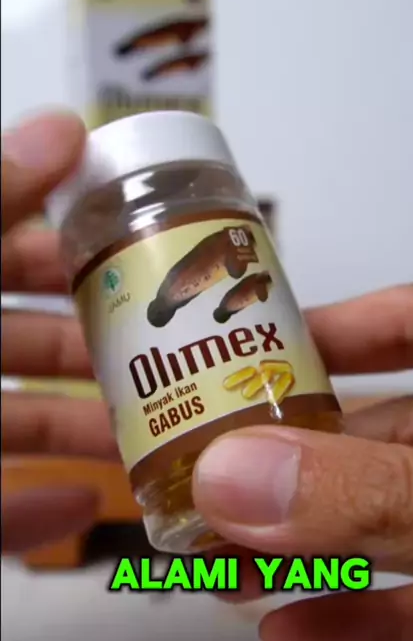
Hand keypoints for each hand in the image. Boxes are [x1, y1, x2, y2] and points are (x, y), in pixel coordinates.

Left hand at [1, 111, 117, 553]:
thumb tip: (65, 127)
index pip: (5, 245)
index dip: (72, 244)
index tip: (142, 255)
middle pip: (16, 338)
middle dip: (95, 348)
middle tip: (168, 355)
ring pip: (8, 424)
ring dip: (78, 437)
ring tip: (148, 441)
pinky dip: (27, 513)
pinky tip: (80, 508)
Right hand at [193, 284, 412, 640]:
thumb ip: (386, 497)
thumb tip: (237, 476)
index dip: (333, 329)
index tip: (244, 353)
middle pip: (389, 436)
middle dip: (288, 465)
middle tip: (196, 482)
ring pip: (402, 525)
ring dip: (313, 549)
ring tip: (223, 567)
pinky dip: (373, 614)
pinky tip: (299, 628)